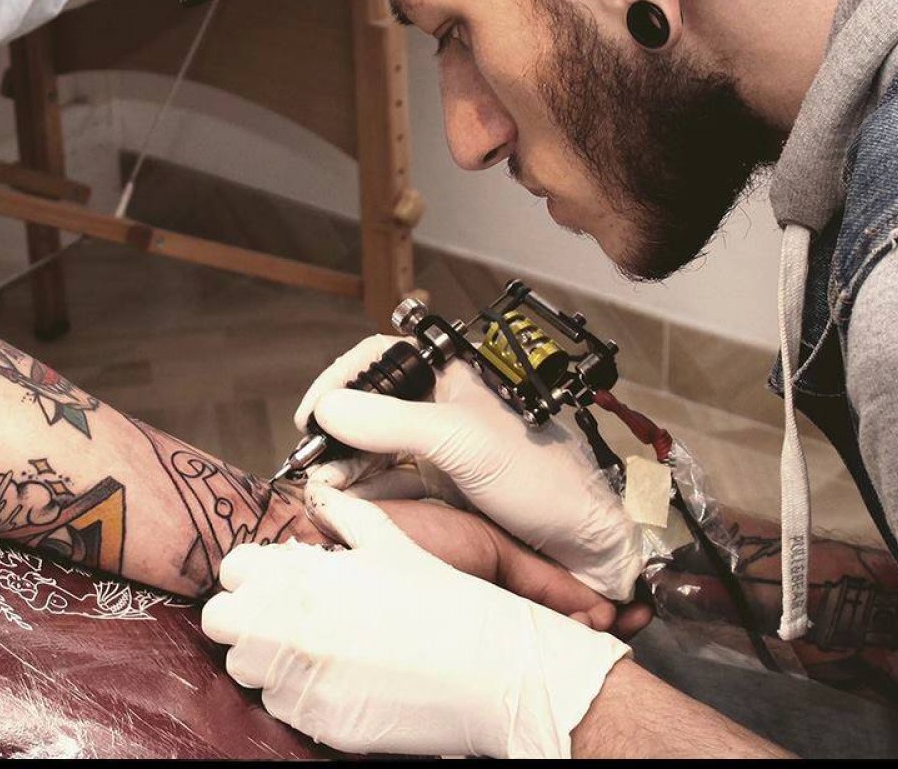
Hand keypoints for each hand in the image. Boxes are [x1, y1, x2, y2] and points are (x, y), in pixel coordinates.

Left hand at [202, 485, 631, 757]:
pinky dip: (296, 690)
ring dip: (266, 654)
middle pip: (221, 622)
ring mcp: (298, 681)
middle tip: (284, 610)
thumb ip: (345, 514)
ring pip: (244, 669)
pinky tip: (338, 673)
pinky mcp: (313, 724)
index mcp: (306, 576)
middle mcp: (291, 629)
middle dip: (245, 613)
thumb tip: (318, 496)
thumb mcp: (393, 542)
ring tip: (314, 642)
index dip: (252, 571)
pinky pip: (278, 706)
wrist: (485, 668)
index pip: (232, 571)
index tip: (275, 575)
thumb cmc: (442, 599)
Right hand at [294, 333, 643, 600]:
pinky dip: (365, 493)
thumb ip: (396, 423)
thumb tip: (331, 408)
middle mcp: (444, 404)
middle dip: (337, 435)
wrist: (586, 541)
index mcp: (455, 376)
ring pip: (376, 447)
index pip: (381, 357)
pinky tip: (347, 508)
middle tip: (312, 467)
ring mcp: (443, 446)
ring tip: (325, 492)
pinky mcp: (443, 484)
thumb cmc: (543, 480)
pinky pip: (391, 481)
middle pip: (372, 405)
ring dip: (346, 468)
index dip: (341, 380)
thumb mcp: (464, 444)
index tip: (312, 416)